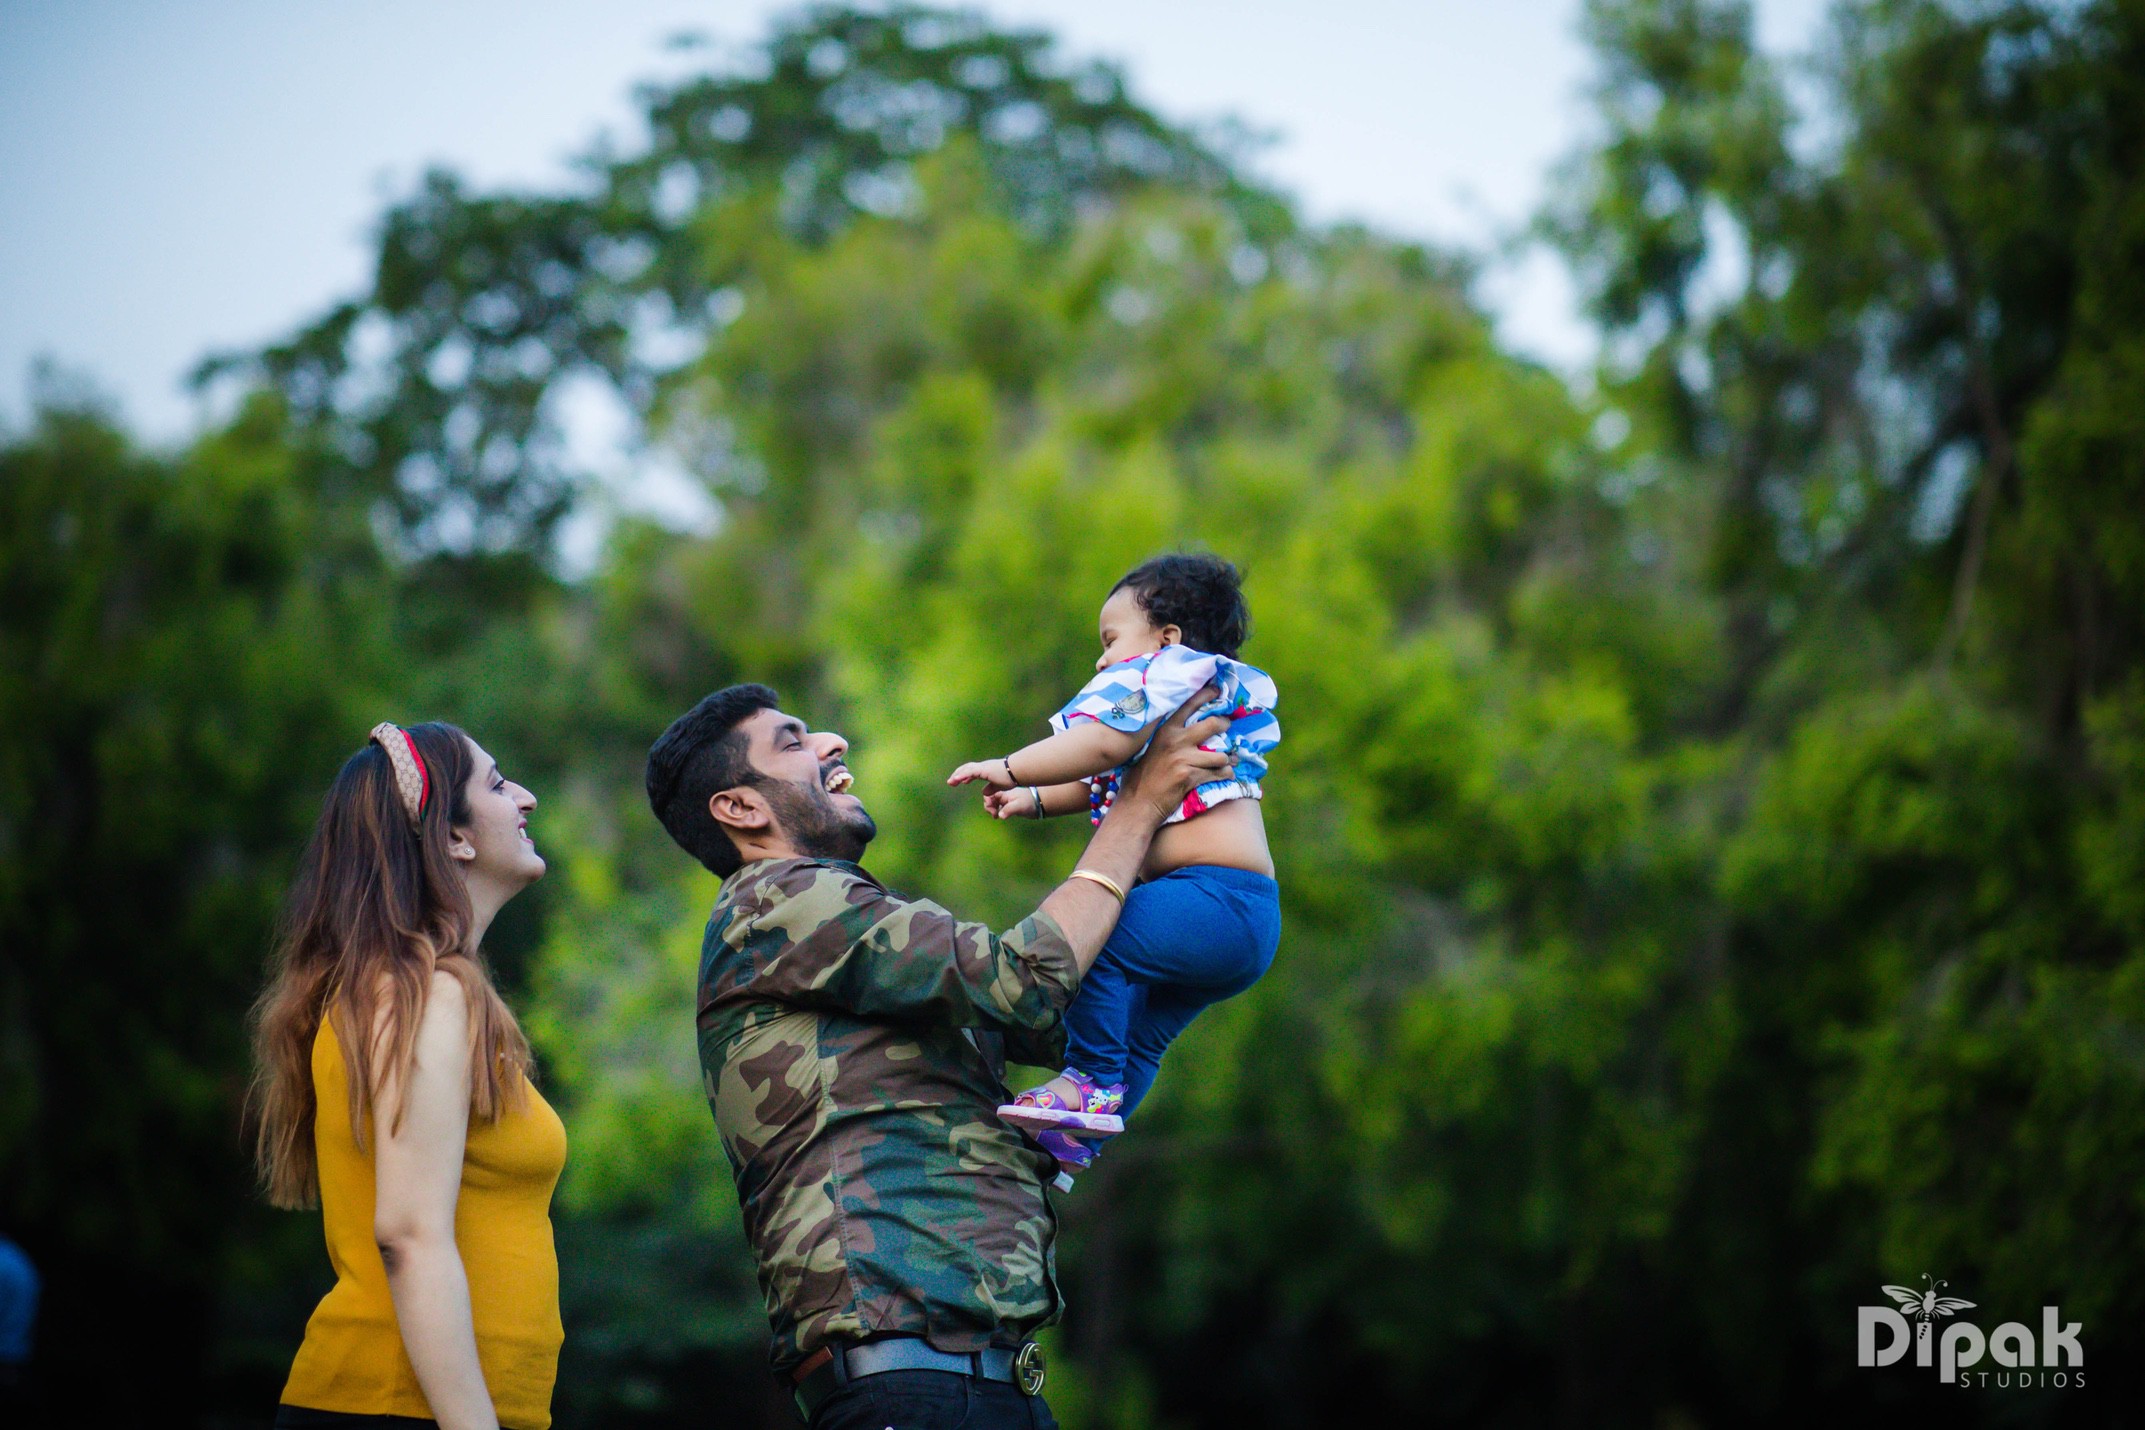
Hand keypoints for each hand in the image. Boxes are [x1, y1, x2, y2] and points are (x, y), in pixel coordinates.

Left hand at [947, 759, 1016, 790]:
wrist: (1017, 772)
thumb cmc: (1011, 778)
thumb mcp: (999, 785)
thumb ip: (992, 787)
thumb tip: (984, 792)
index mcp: (987, 770)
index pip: (973, 771)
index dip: (966, 775)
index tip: (962, 782)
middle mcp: (984, 767)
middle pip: (967, 768)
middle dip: (958, 774)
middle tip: (951, 782)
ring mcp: (983, 767)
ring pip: (966, 769)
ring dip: (957, 775)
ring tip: (950, 782)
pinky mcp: (983, 769)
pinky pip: (970, 771)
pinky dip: (962, 775)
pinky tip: (956, 779)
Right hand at [984, 787, 1037, 819]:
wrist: (1040, 803)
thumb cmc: (1030, 802)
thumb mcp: (1019, 806)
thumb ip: (1009, 810)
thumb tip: (1000, 816)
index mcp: (1003, 792)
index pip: (988, 795)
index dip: (987, 803)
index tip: (993, 812)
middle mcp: (1003, 794)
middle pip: (989, 799)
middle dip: (989, 807)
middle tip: (994, 815)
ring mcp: (1006, 799)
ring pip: (994, 803)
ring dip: (993, 810)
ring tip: (996, 816)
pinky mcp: (1009, 805)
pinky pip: (999, 807)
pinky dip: (998, 811)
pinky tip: (1001, 816)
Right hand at [1114, 684, 1231, 823]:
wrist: (1138, 803)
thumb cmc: (1143, 777)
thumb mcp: (1151, 748)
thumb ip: (1168, 736)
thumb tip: (1189, 728)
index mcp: (1166, 730)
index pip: (1189, 704)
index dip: (1207, 694)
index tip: (1218, 690)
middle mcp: (1175, 740)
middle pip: (1213, 724)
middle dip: (1225, 726)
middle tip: (1228, 729)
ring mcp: (1183, 759)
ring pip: (1220, 755)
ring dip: (1227, 760)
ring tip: (1227, 762)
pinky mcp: (1190, 776)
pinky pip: (1218, 773)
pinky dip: (1224, 775)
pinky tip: (1223, 775)